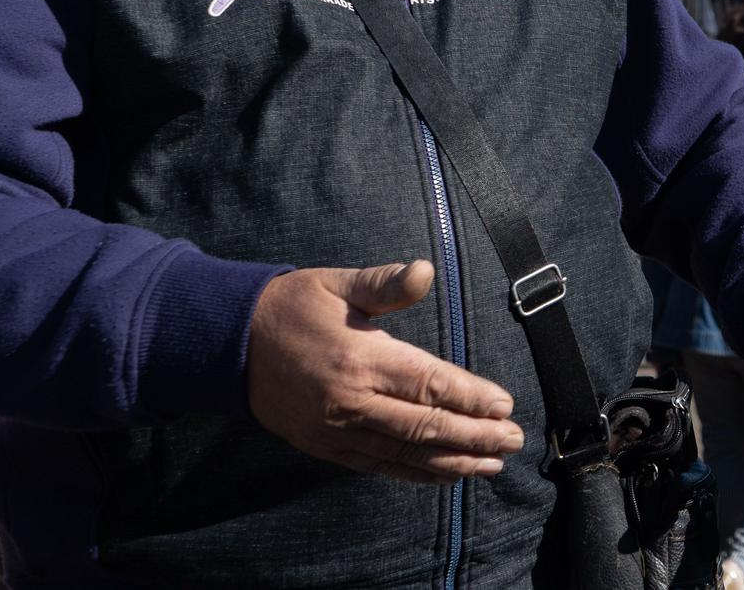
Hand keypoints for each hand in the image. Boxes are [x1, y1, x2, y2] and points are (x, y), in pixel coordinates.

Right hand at [247, 261, 522, 484]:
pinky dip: (416, 473)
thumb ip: (386, 283)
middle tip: (513, 439)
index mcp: (360, 360)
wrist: (230, 344)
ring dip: (453, 461)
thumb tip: (426, 270)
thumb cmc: (293, 307)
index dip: (470, 397)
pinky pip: (379, 465)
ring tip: (492, 464)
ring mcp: (337, 430)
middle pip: (425, 426)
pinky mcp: (326, 447)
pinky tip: (446, 474)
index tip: (505, 404)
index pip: (428, 383)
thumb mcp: (338, 284)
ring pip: (406, 454)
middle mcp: (352, 402)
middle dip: (475, 435)